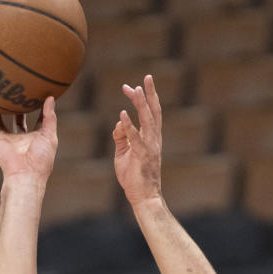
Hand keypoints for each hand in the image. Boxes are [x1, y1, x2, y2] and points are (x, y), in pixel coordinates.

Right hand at [0, 97, 57, 180]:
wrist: (26, 174)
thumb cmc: (41, 158)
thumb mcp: (50, 134)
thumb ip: (49, 117)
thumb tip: (51, 98)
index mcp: (36, 137)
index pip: (38, 120)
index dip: (39, 108)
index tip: (39, 95)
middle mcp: (21, 137)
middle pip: (17, 120)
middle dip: (17, 108)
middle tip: (16, 94)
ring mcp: (7, 139)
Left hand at [113, 74, 162, 204]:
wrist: (143, 195)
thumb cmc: (134, 175)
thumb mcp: (124, 152)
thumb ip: (121, 136)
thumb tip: (119, 121)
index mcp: (151, 137)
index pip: (149, 113)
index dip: (144, 98)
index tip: (132, 85)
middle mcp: (153, 139)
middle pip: (153, 111)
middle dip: (149, 94)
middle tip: (146, 77)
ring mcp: (150, 147)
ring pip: (147, 121)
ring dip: (141, 104)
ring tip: (135, 90)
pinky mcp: (142, 156)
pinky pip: (135, 139)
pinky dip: (129, 126)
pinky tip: (122, 115)